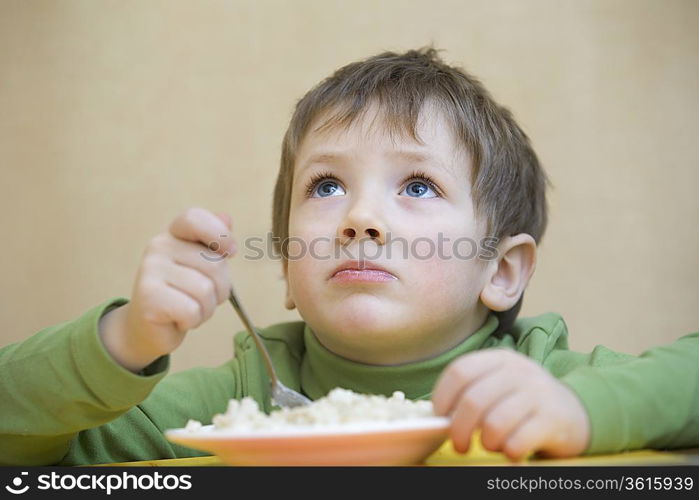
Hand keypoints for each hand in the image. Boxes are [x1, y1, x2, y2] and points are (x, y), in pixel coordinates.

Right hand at [99, 207, 236, 371]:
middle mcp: (159, 247)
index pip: (195, 218)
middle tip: (198, 297)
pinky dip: (194, 320)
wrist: (148, 330)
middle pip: (215, 264)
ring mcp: (151, 271)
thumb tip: (226, 218)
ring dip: (206, 308)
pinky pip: (193, 310)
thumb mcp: (201, 267)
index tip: (229, 251)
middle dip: (219, 288)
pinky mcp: (149, 298)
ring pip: (206, 289)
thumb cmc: (182, 296)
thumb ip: (214, 242)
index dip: (219, 234)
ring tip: (189, 308)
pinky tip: (178, 319)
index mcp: (173, 235)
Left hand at [432, 349, 589, 460]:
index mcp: (500, 358)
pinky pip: (517, 441)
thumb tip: (439, 415)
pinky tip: (512, 450)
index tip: (440, 417)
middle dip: (459, 429)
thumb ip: (472, 390)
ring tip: (491, 445)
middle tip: (459, 444)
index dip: (443, 397)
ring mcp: (538, 393)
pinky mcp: (553, 419)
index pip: (460, 371)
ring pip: (494, 423)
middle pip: (473, 400)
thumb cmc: (524, 401)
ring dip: (486, 442)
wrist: (574, 412)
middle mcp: (519, 371)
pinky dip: (508, 451)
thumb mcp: (500, 383)